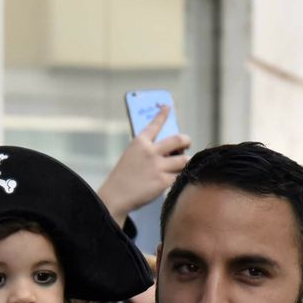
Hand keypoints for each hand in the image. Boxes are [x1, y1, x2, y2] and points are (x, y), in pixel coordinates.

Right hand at [96, 104, 191, 224]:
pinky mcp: (163, 181)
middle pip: (178, 140)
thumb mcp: (131, 156)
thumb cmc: (123, 178)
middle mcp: (150, 151)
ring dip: (185, 162)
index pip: (154, 124)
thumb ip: (147, 150)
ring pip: (184, 160)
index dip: (163, 114)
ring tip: (180, 166)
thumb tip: (170, 149)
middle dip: (186, 141)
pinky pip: (180, 176)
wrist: (115, 197)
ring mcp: (157, 166)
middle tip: (186, 144)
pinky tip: (175, 180)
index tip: (168, 106)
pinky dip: (180, 177)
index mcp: (139, 142)